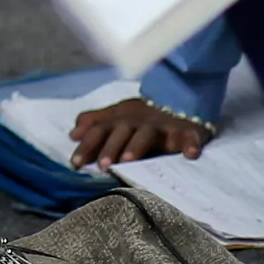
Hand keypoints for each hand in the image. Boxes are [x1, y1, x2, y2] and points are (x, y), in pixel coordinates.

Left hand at [69, 95, 211, 166]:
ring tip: (128, 161)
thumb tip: (73, 134)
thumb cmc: (143, 115)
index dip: (87, 145)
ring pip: (148, 134)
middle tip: (102, 166)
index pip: (99, 130)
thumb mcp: (117, 116)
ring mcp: (162, 125)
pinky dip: (190, 144)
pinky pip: (190, 137)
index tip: (75, 163)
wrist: (180, 98)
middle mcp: (138, 121)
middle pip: (121, 132)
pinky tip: (190, 155)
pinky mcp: (187, 130)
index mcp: (120, 119)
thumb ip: (95, 123)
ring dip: (137, 146)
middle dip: (110, 148)